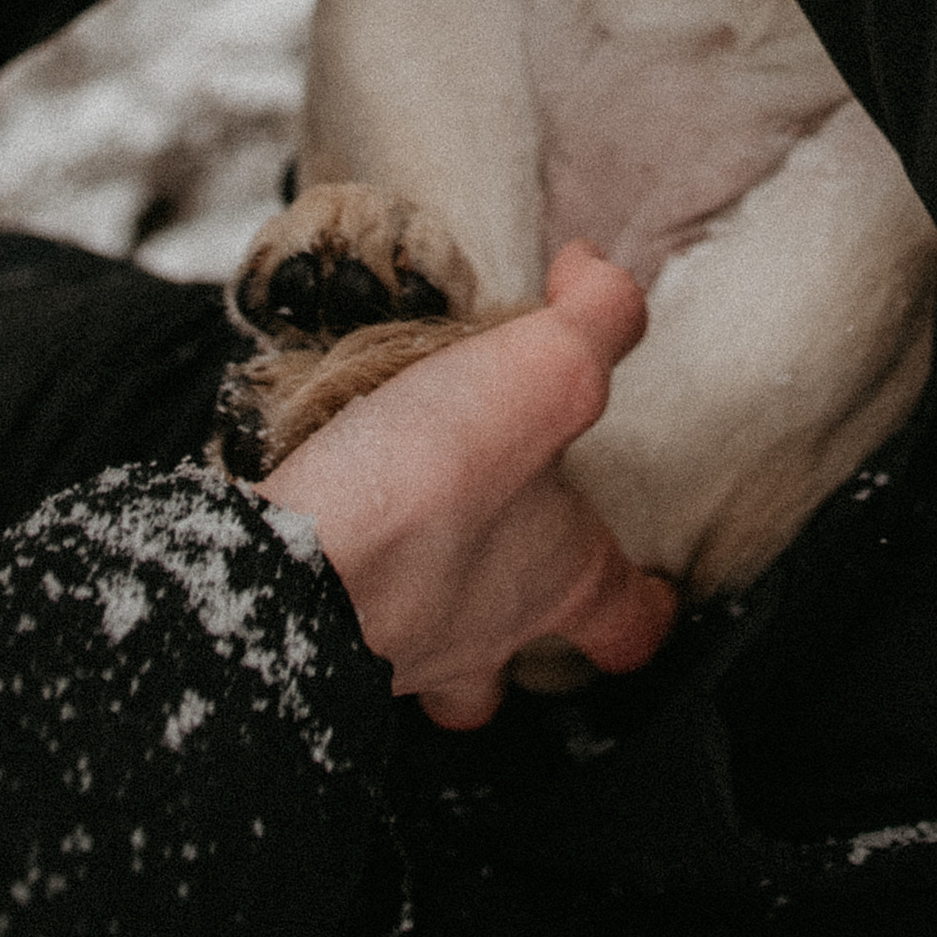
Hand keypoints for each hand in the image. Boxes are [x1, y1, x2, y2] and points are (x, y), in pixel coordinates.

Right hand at [260, 243, 677, 729]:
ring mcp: (394, 654)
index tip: (652, 589)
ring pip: (426, 656)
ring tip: (402, 543)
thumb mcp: (547, 372)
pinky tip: (324, 528)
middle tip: (502, 566)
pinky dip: (338, 581)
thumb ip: (597, 317)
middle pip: (514, 662)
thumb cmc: (430, 493)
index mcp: (556, 581)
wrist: (284, 576)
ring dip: (422, 607)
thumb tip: (598, 274)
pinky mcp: (310, 640)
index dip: (647, 603)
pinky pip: (337, 622)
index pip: (629, 622)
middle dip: (513, 626)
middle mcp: (481, 637)